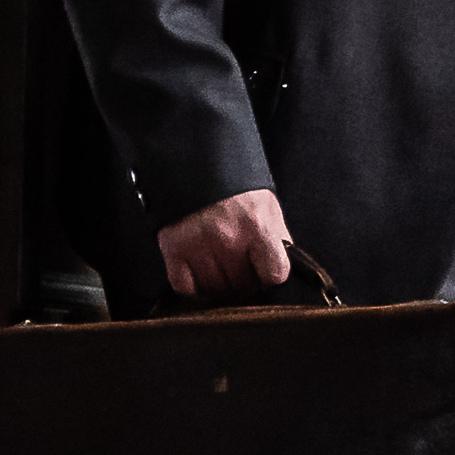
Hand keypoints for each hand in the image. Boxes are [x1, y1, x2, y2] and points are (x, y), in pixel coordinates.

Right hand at [157, 187, 295, 299]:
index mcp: (257, 225)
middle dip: (245, 281)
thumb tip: (280, 274)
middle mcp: (227, 238)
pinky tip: (200, 273)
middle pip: (243, 286)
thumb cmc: (237, 190)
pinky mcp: (173, 249)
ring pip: (215, 290)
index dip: (271, 277)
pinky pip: (186, 288)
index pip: (275, 274)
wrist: (198, 164)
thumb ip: (278, 240)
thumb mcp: (268, 208)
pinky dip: (194, 287)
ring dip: (219, 285)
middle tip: (240, 265)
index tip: (265, 272)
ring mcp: (198, 245)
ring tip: (221, 265)